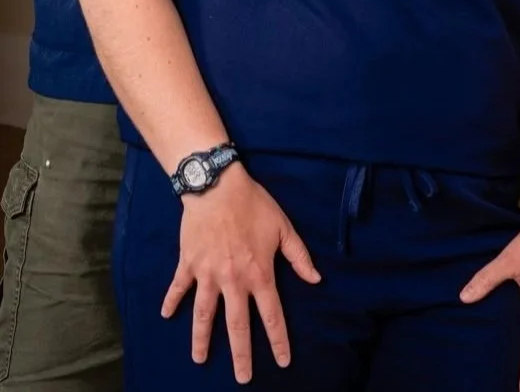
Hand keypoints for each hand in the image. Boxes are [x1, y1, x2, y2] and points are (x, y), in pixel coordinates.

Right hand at [161, 164, 320, 384]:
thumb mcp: (284, 227)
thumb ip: (299, 256)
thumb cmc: (254, 204)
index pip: (271, 315)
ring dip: (201, 339)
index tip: (282, 361)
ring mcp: (208, 275)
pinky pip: (178, 287)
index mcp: (259, 273)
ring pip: (204, 315)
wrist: (218, 186)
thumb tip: (316, 279)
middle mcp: (233, 281)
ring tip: (199, 360)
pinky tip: (165, 316)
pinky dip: (171, 301)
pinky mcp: (189, 264)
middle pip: (237, 326)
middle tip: (243, 378)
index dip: (278, 340)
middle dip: (241, 355)